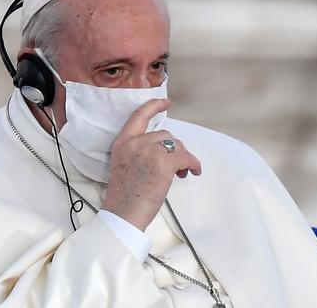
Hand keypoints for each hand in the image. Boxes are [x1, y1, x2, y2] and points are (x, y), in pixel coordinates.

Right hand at [101, 99, 201, 230]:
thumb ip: (140, 152)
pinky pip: (186, 157)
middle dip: (174, 148)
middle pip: (164, 134)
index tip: (166, 102)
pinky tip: (193, 172)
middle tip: (177, 166)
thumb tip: (167, 150)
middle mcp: (135, 143)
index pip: (139, 116)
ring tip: (182, 173)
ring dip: (183, 157)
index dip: (154, 106)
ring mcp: (149, 152)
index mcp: (122, 142)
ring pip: (176, 145)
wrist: (124, 213)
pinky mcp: (163, 163)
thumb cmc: (125, 196)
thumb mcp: (125, 165)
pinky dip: (193, 164)